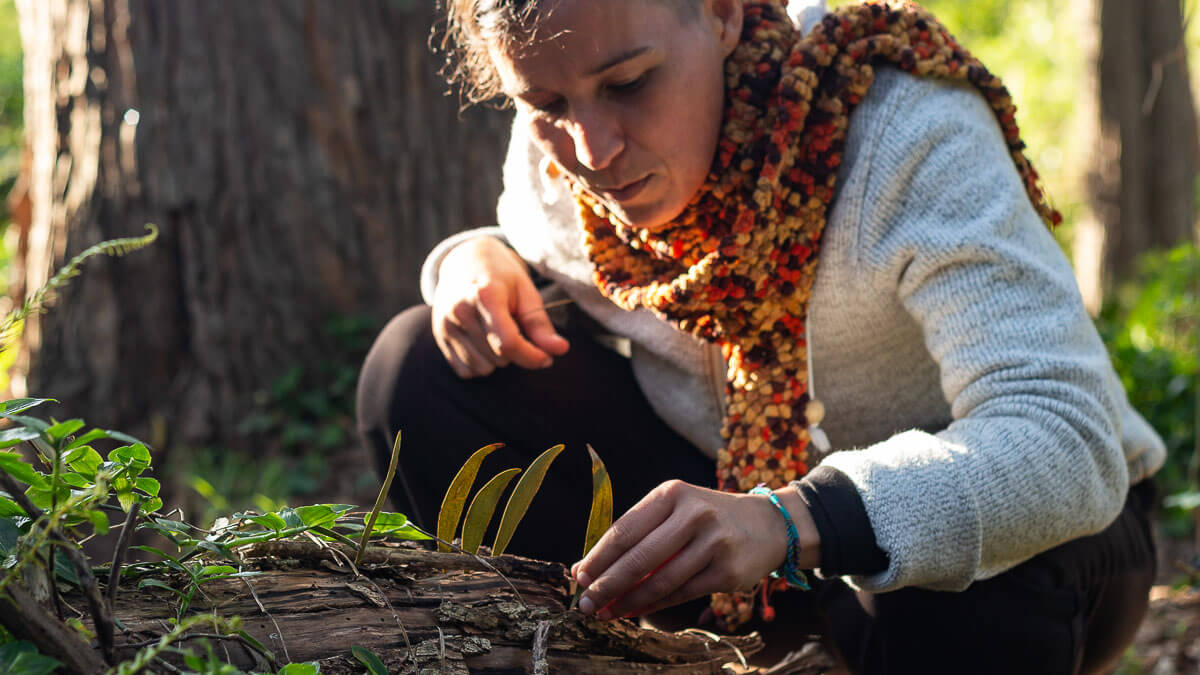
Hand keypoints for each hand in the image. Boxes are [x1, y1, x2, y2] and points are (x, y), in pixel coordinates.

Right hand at [431, 237, 569, 377]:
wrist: (464, 261)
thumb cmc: (500, 277)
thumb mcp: (526, 292)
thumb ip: (540, 324)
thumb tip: (561, 350)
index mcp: (484, 295)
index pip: (508, 342)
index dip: (531, 356)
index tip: (546, 358)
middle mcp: (459, 311)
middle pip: (498, 357)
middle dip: (516, 351)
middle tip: (515, 329)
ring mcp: (445, 325)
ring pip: (483, 368)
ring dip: (498, 359)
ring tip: (497, 333)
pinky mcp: (439, 337)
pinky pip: (466, 371)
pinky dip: (480, 364)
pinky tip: (483, 343)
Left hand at [571, 480, 819, 619]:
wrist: (768, 524)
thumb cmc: (707, 518)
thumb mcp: (675, 510)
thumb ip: (636, 534)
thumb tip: (587, 567)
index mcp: (672, 493)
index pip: (626, 528)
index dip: (599, 556)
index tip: (578, 576)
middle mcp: (694, 513)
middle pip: (640, 556)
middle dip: (607, 584)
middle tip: (585, 603)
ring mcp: (714, 543)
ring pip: (660, 580)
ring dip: (628, 601)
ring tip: (605, 613)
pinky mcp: (728, 571)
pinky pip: (681, 593)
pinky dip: (653, 606)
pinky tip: (633, 612)